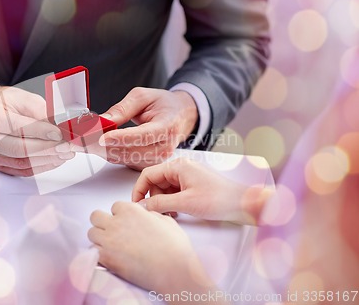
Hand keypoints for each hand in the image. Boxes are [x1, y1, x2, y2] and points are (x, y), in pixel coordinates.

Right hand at [0, 83, 74, 175]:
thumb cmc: (5, 103)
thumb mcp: (24, 98)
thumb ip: (41, 111)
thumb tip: (60, 126)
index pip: (17, 127)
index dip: (40, 132)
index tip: (59, 133)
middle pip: (20, 148)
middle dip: (48, 148)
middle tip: (67, 145)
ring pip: (23, 162)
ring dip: (48, 159)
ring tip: (65, 152)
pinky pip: (22, 170)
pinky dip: (42, 166)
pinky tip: (55, 159)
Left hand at [88, 202, 214, 296]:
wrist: (172, 270)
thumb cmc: (173, 247)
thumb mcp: (165, 220)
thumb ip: (150, 214)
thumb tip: (144, 216)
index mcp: (130, 211)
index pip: (115, 206)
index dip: (120, 214)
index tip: (124, 222)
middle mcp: (116, 223)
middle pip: (96, 216)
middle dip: (103, 222)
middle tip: (112, 231)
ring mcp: (108, 240)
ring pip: (91, 233)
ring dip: (99, 237)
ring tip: (110, 245)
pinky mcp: (106, 258)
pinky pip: (93, 252)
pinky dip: (99, 254)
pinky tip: (109, 257)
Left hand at [91, 88, 198, 169]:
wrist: (179, 116)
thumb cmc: (163, 105)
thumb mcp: (143, 97)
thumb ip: (122, 109)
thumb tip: (103, 120)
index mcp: (167, 126)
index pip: (143, 136)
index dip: (121, 138)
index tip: (102, 137)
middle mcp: (165, 147)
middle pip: (132, 151)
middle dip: (106, 145)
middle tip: (85, 138)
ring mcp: (157, 158)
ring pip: (126, 159)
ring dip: (105, 151)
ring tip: (88, 141)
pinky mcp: (149, 164)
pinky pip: (126, 162)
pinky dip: (110, 154)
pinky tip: (100, 146)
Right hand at [132, 158, 270, 224]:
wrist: (243, 204)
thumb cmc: (220, 199)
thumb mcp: (185, 203)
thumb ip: (159, 204)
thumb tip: (142, 206)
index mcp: (178, 166)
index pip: (148, 174)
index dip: (139, 190)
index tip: (136, 204)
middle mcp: (181, 168)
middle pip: (155, 182)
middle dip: (154, 198)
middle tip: (159, 213)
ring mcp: (187, 176)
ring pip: (164, 188)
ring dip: (164, 202)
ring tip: (173, 213)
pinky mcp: (192, 184)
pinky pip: (174, 192)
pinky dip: (172, 202)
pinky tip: (178, 211)